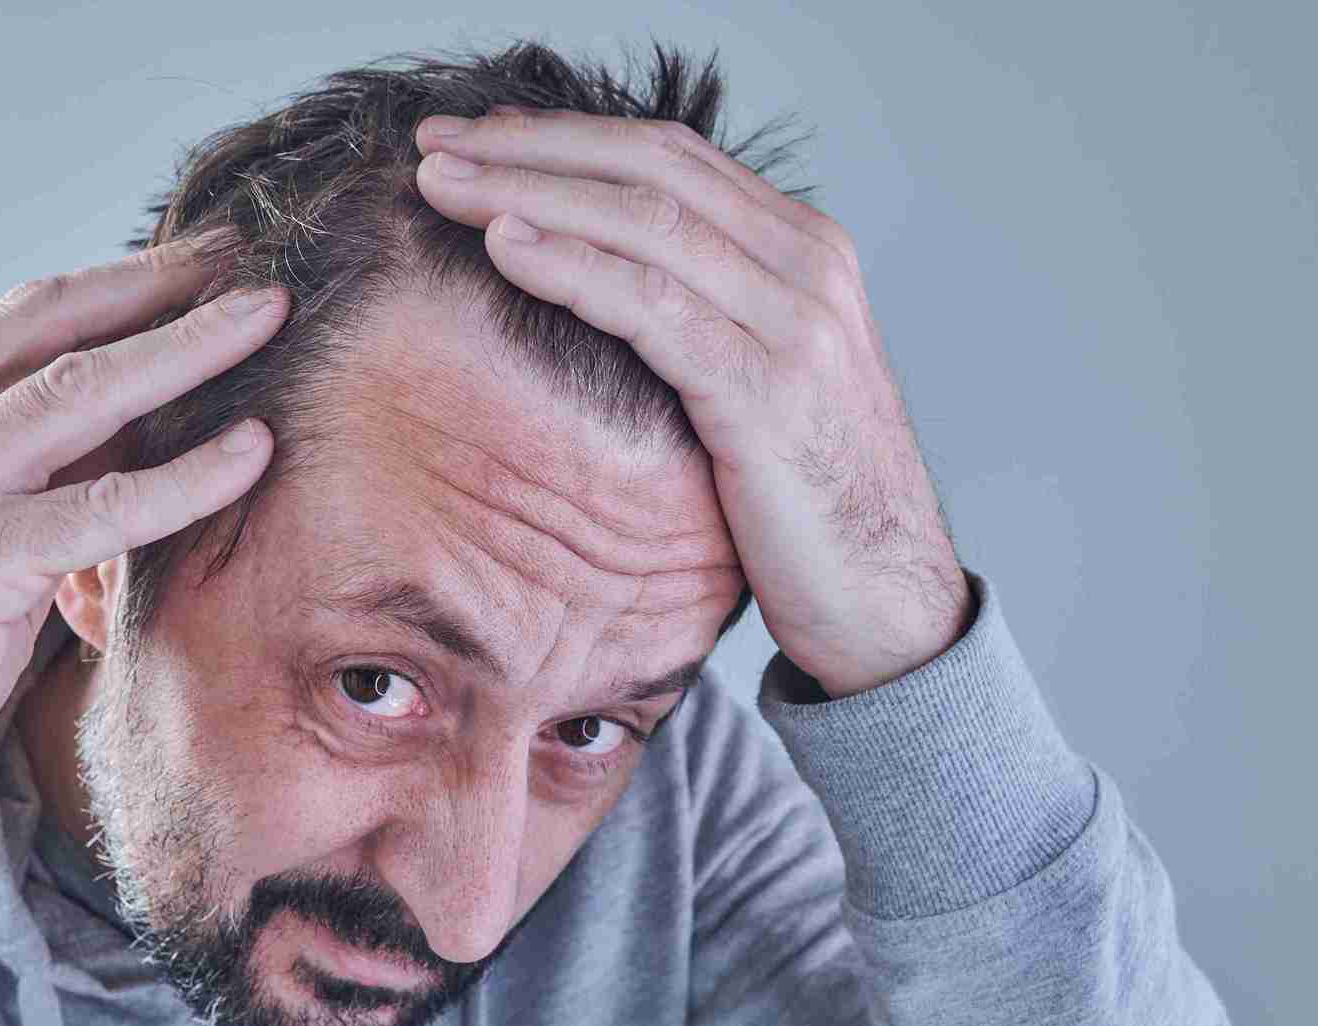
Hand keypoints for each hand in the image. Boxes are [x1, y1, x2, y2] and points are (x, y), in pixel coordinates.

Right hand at [0, 240, 286, 838]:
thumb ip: (1, 483)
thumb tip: (117, 445)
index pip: (15, 323)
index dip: (110, 284)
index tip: (187, 266)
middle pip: (49, 328)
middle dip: (155, 285)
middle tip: (243, 260)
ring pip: (78, 393)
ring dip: (184, 347)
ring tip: (267, 316)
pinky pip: (102, 507)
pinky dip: (186, 476)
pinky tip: (251, 452)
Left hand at [413, 105, 971, 697]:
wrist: (884, 597)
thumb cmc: (804, 498)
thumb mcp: (757, 379)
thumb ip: (701, 312)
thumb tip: (593, 280)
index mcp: (802, 248)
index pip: (667, 155)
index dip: (560, 136)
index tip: (471, 138)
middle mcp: (806, 264)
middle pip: (646, 167)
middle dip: (528, 146)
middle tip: (432, 143)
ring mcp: (793, 323)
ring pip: (641, 222)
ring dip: (528, 193)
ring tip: (440, 186)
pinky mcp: (764, 391)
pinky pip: (649, 307)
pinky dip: (570, 267)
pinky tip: (502, 248)